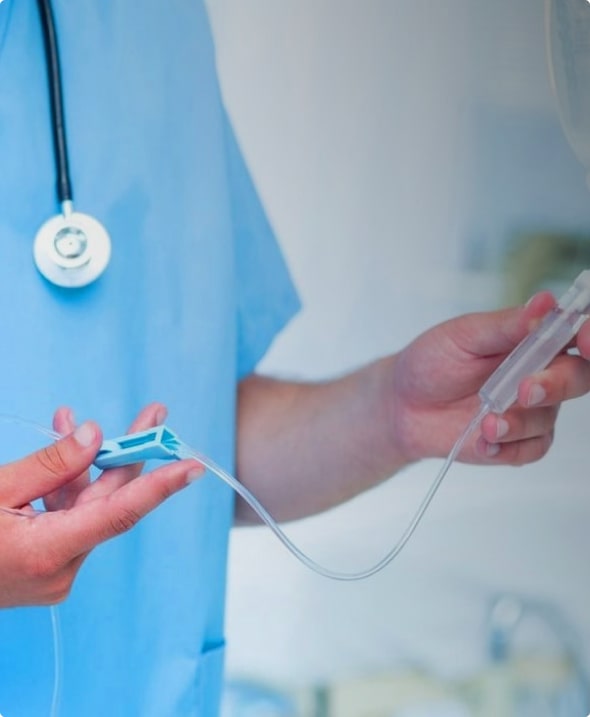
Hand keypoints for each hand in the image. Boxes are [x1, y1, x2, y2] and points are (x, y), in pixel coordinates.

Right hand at [0, 404, 202, 606]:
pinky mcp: (45, 567)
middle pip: (108, 502)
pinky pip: (66, 518)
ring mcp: (54, 572)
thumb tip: (93, 435)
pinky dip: (63, 486)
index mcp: (47, 553)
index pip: (120, 514)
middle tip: (154, 414)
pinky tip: (59, 448)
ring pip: (85, 507)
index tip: (193, 465)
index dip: (160, 486)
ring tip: (73, 420)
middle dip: (127, 454)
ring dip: (84, 464)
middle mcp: (60, 569)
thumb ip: (49, 464)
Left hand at [389, 292, 589, 464]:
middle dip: (556, 385)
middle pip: (578, 378)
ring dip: (519, 423)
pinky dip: (508, 447)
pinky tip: (484, 440)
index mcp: (533, 339)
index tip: (582, 340)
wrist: (403, 405)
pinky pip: (531, 449)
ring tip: (486, 423)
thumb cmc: (432, 362)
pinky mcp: (518, 441)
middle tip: (524, 390)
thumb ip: (505, 325)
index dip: (588, 336)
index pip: (577, 334)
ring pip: (548, 418)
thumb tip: (544, 303)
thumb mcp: (463, 336)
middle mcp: (541, 373)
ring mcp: (532, 409)